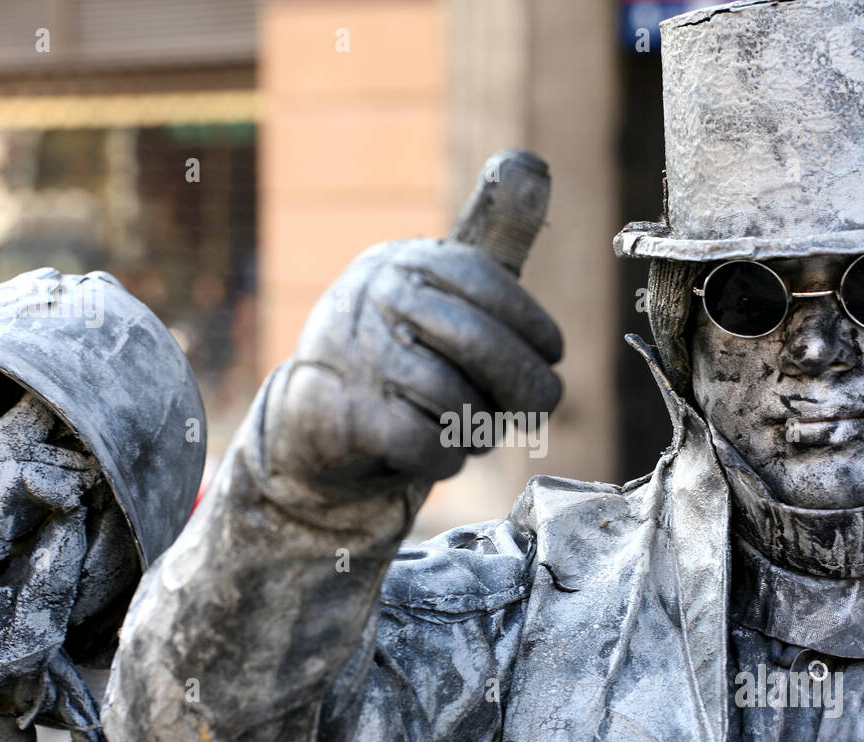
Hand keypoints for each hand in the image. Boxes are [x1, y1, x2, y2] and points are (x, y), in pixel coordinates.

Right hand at [264, 237, 562, 493]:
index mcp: (409, 260)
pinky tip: (439, 452)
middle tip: (533, 410)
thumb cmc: (402, 345)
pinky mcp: (343, 414)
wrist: (312, 420)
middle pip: (481, 346)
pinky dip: (444, 459)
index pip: (489, 283)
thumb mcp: (447, 288)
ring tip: (469, 427)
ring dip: (477, 429)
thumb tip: (531, 162)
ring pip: (457, 402)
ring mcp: (356, 355)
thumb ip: (494, 237)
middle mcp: (377, 296)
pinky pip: (425, 444)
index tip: (551, 355)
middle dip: (522, 388)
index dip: (533, 327)